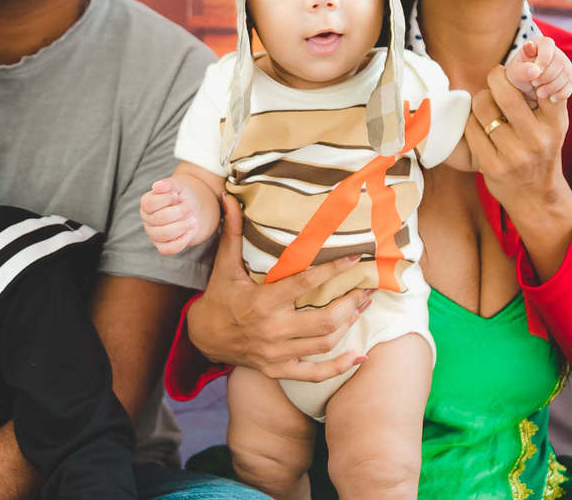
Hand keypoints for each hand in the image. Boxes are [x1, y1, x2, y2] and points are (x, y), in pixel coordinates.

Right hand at [140, 178, 206, 254]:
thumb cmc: (182, 196)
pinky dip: (181, 242)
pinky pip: (167, 249)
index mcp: (146, 203)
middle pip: (158, 219)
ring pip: (162, 235)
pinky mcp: (162, 246)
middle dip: (178, 212)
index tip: (176, 195)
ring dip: (181, 227)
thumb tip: (157, 186)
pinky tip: (190, 232)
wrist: (191, 210)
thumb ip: (168, 184)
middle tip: (189, 207)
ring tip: (193, 220)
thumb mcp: (178, 186)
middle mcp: (147, 220)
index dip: (164, 199)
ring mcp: (153, 234)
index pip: (149, 204)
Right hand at [187, 195, 372, 381]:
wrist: (203, 338)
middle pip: (324, 320)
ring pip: (324, 343)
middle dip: (351, 303)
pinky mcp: (278, 370)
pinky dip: (339, 367)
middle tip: (368, 288)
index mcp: (262, 302)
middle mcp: (273, 330)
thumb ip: (231, 232)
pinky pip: (314, 374)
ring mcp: (277, 353)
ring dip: (349, 325)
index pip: (305, 284)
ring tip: (363, 306)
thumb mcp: (224, 265)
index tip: (355, 258)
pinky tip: (359, 356)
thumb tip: (228, 197)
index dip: (333, 271)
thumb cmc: (219, 297)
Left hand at [465, 64, 571, 277]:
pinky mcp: (492, 167)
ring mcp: (515, 154)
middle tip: (495, 80)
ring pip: (483, 107)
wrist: (536, 195)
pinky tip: (481, 128)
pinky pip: (471, 129)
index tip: (520, 65)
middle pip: (504, 90)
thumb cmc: (540, 148)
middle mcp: (537, 138)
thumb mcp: (553, 122)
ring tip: (488, 107)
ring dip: (480, 101)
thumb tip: (527, 51)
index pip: (543, 81)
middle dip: (494, 78)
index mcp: (555, 121)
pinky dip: (472, 124)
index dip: (525, 67)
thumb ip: (544, 93)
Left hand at [505, 38, 571, 106]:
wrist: (526, 86)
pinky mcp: (569, 80)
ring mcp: (565, 66)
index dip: (543, 59)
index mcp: (541, 44)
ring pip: (566, 75)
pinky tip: (550, 98)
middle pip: (559, 62)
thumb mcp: (514, 72)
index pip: (547, 45)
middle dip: (546, 76)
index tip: (535, 72)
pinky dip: (560, 94)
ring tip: (539, 93)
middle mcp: (557, 53)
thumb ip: (521, 70)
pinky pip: (570, 87)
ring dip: (552, 87)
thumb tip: (535, 70)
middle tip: (534, 84)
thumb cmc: (519, 74)